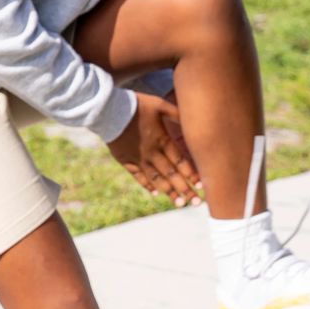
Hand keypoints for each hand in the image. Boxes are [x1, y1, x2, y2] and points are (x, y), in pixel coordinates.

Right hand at [106, 92, 201, 206]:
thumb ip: (176, 113)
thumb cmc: (136, 105)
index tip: (202, 186)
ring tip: (180, 204)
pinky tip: (156, 193)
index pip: (180, 161)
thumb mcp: (159, 104)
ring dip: (169, 192)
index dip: (191, 174)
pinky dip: (147, 185)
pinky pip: (138, 176)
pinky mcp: (125, 160)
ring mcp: (138, 158)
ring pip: (156, 179)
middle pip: (171, 174)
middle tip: (197, 202)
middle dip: (185, 189)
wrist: (107, 110)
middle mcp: (151, 153)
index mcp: (161, 140)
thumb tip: (192, 118)